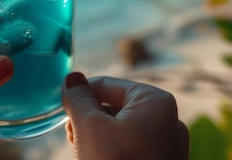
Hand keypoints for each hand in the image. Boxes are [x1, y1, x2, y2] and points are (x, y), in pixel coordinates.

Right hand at [62, 73, 189, 159]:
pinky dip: (113, 151)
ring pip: (123, 129)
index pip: (107, 84)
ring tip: (84, 151)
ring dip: (99, 136)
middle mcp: (169, 120)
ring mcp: (168, 146)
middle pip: (116, 106)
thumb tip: (72, 79)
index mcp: (156, 101)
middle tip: (73, 136)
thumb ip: (79, 99)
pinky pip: (133, 147)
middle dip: (90, 119)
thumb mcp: (90, 127)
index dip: (80, 96)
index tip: (62, 111)